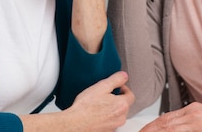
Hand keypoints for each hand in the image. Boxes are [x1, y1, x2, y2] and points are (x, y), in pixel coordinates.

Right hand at [19, 71, 134, 130]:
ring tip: (95, 103)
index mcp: (121, 106)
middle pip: (123, 105)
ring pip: (114, 115)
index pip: (130, 95)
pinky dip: (101, 118)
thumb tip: (124, 74)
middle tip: (103, 94)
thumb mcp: (100, 87)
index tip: (114, 86)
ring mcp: (111, 128)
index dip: (123, 88)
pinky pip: (105, 123)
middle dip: (115, 98)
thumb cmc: (84, 107)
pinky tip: (90, 113)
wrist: (71, 125)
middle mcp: (119, 119)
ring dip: (108, 108)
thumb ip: (114, 80)